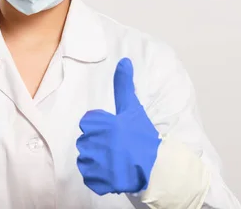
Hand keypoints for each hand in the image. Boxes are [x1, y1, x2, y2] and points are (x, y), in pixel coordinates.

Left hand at [76, 58, 160, 194]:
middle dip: (98, 144)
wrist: (155, 168)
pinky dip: (98, 176)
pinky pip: (89, 176)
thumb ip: (124, 86)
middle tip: (117, 147)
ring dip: (96, 160)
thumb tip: (123, 61)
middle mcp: (91, 143)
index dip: (101, 127)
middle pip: (86, 141)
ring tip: (114, 160)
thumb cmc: (143, 136)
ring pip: (85, 158)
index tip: (114, 132)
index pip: (88, 123)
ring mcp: (93, 163)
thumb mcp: (132, 109)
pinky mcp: (96, 180)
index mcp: (97, 124)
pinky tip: (112, 172)